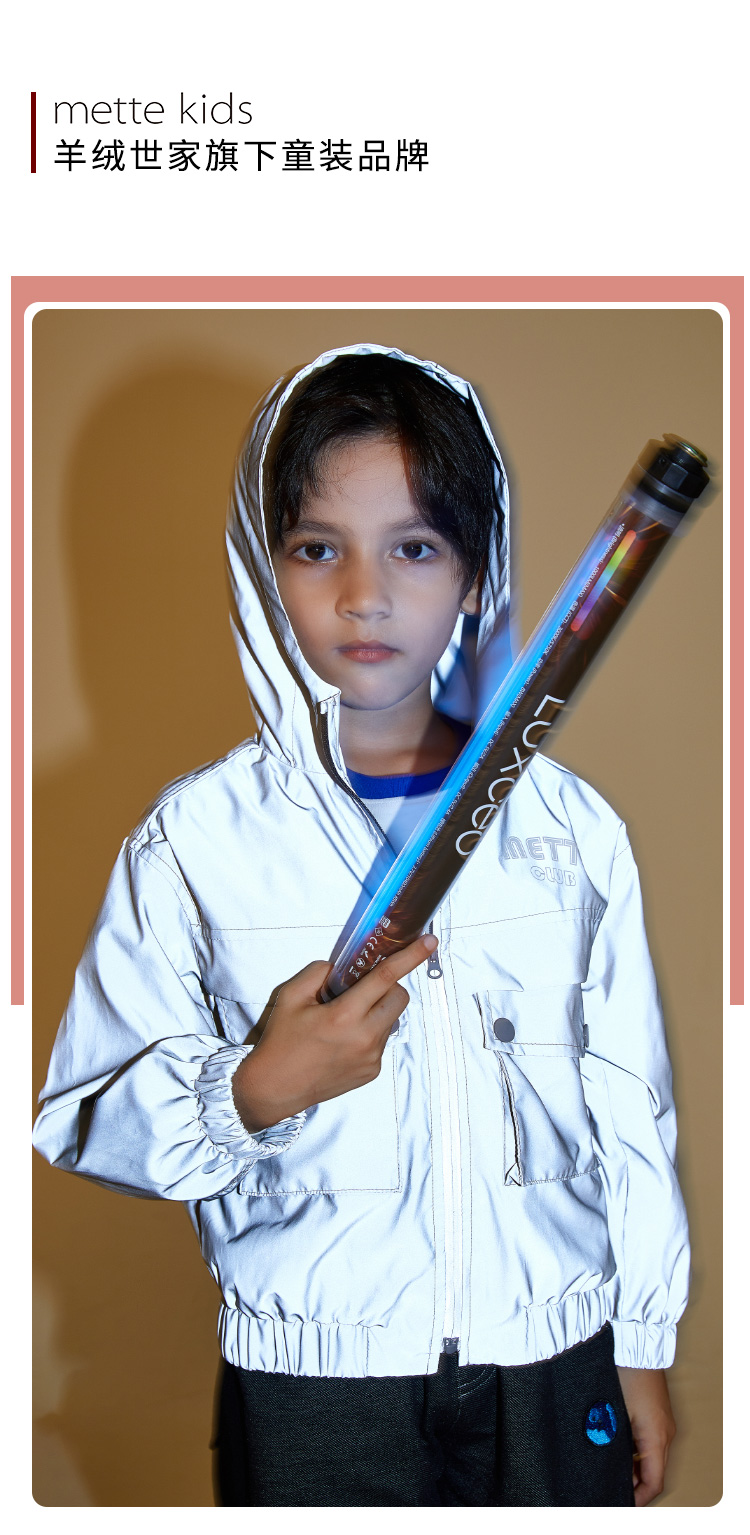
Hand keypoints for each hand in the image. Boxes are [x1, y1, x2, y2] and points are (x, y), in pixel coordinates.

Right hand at [231, 934, 438, 1132]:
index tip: (430, 942)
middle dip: (389, 986)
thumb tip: (340, 968)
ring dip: (378, 1010)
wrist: (275, 1087)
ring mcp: (371, 1058)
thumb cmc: (281, 1041)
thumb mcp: (290, 996)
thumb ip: (318, 972)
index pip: (385, 978)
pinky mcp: (372, 1071)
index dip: (411, 956)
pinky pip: (382, 1040)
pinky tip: (344, 1040)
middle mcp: (364, 1038)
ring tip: (346, 1020)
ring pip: (392, 1019)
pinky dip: (370, 1032)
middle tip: (362, 989)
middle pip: (400, 998)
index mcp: (344, 1016)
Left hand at [616, 1366, 675, 1505]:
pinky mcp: (658, 1412)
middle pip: (654, 1472)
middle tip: (609, 1485)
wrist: (634, 1343)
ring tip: (608, 1466)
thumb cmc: (622, 1375)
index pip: (653, 1482)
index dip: (638, 1498)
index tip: (619, 1501)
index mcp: (656, 1437)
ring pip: (651, 1457)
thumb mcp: (612, 1414)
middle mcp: (665, 1433)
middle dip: (634, 1484)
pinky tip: (615, 1446)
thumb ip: (611, 1444)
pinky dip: (635, 1451)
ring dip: (633, 1467)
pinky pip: (650, 1441)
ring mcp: (663, 1422)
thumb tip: (603, 1467)